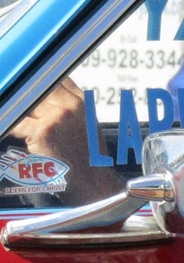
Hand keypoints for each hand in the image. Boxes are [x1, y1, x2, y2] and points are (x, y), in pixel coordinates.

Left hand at [9, 78, 122, 204]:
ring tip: (18, 122)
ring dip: (16, 113)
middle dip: (24, 98)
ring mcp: (58, 116)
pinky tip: (14, 135)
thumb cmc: (89, 160)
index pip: (54, 79)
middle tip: (21, 111)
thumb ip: (67, 108)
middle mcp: (71, 105)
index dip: (37, 84)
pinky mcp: (43, 131)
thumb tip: (44, 100)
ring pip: (24, 103)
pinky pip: (15, 122)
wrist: (93, 183)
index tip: (27, 89)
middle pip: (37, 88)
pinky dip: (10, 128)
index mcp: (82, 101)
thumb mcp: (86, 125)